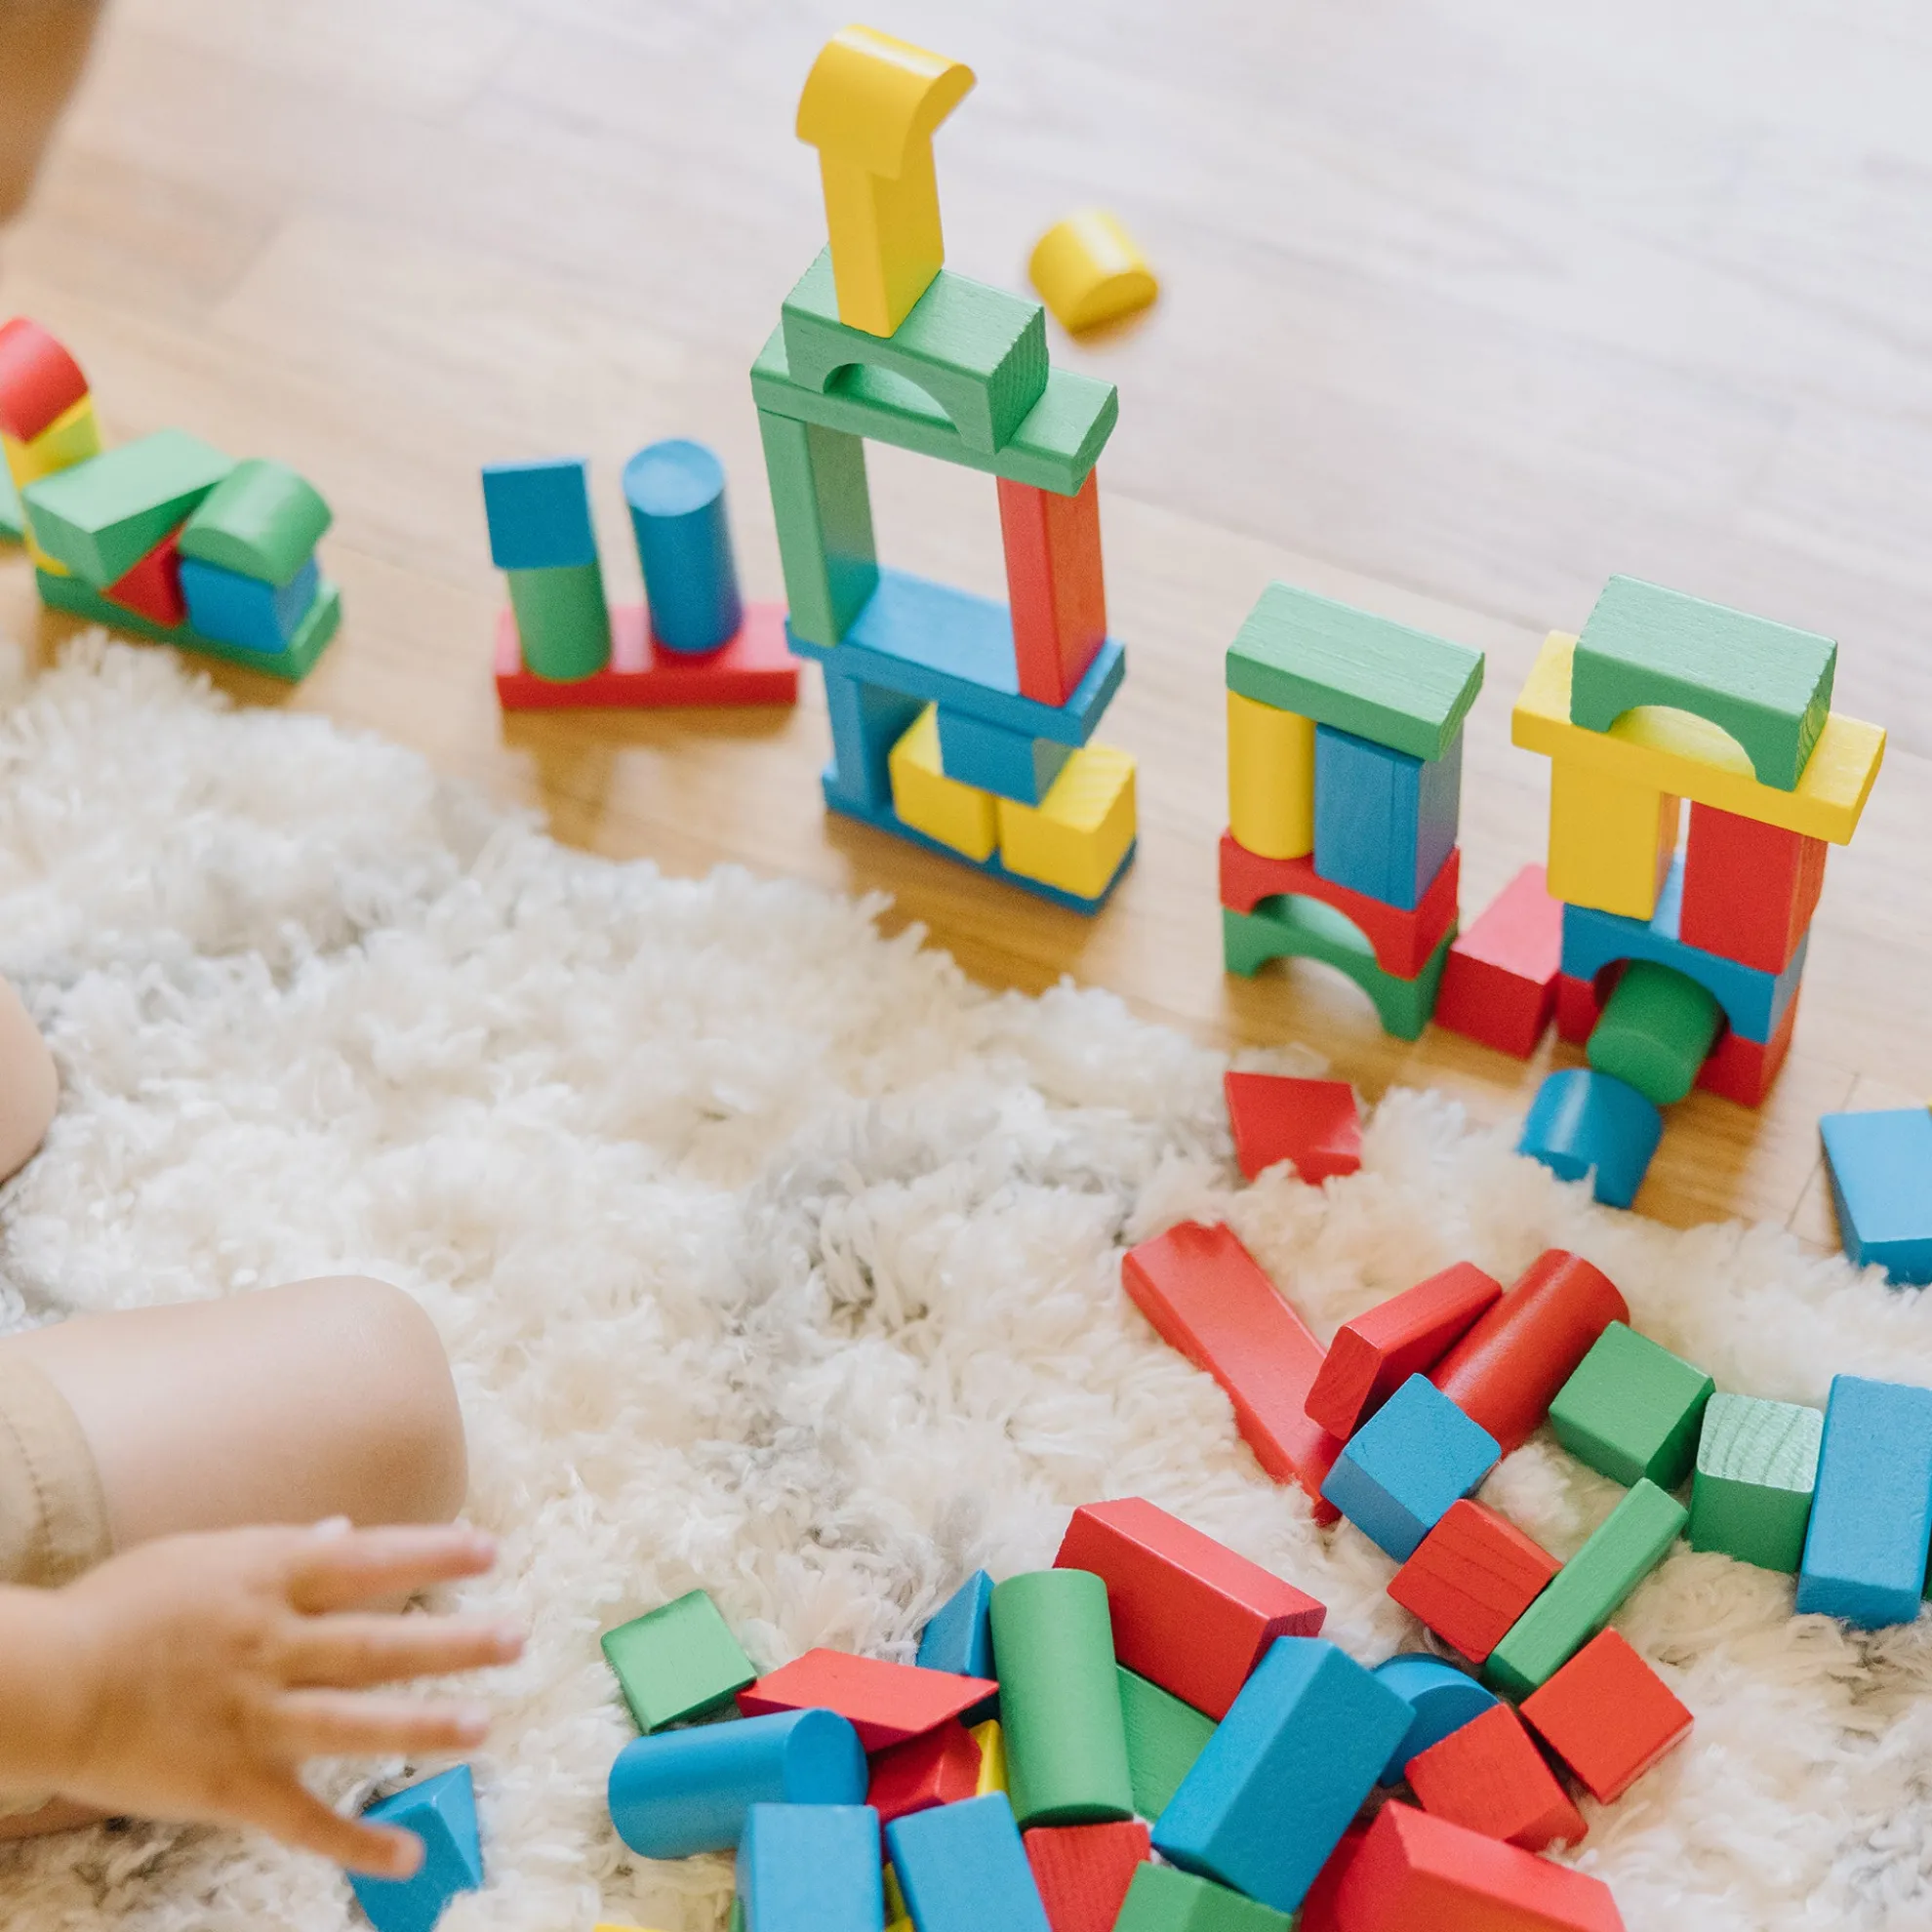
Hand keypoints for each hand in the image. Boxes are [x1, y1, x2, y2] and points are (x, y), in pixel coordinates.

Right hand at [29, 1519, 521, 1874]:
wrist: (43, 1682)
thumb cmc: (117, 1608)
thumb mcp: (202, 1556)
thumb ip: (281, 1547)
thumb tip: (345, 1530)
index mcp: (267, 1581)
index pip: (370, 1561)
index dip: (433, 1556)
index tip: (488, 1553)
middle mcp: (272, 1646)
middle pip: (380, 1642)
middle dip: (455, 1642)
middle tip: (517, 1638)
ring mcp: (255, 1716)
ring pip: (358, 1723)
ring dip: (426, 1726)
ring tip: (485, 1725)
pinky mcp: (232, 1783)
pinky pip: (306, 1820)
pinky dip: (359, 1844)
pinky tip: (409, 1858)